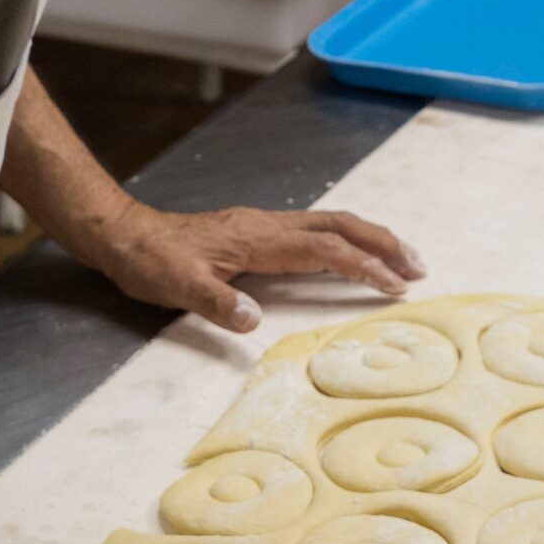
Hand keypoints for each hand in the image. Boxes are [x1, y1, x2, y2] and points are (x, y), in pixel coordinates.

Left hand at [70, 199, 425, 333]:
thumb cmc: (149, 261)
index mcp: (258, 237)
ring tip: (402, 260)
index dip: (363, 264)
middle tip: (419, 268)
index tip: (393, 285)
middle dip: (384, 243)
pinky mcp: (258, 232)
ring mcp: (264, 225)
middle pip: (340, 224)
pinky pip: (315, 230)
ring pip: (331, 223)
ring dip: (370, 238)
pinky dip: (345, 240)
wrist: (125, 235)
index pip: (325, 248)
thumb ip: (215, 302)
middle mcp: (268, 225)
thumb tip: (252, 320)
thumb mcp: (176, 285)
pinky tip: (351, 255)